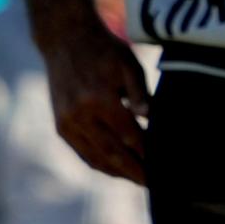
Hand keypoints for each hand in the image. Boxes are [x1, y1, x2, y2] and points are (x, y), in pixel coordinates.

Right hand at [43, 17, 150, 184]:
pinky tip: (116, 169)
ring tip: (139, 179)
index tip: (164, 164)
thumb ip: (140, 94)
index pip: (129, 135)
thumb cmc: (105, 50)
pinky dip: (100, 164)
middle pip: (112, 153)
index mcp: (100, 99)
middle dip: (135, 171)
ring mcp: (67, 123)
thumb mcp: (128, 65)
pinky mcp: (60, 126)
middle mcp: (80, 115)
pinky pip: (82, 153)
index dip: (147, 152)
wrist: (66, 40)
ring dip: (118, 172)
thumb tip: (152, 119)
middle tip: (156, 183)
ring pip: (95, 158)